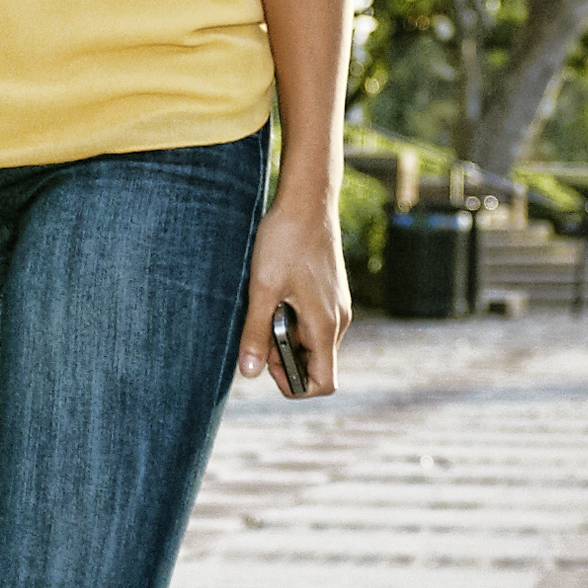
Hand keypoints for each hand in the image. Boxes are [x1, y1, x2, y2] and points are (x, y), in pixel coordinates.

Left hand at [239, 197, 350, 397]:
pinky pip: (315, 321)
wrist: (308, 201)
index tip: (269, 366)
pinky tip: (277, 294)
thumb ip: (256, 333)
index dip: (295, 386)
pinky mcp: (332, 293)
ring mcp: (337, 306)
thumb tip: (249, 374)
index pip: (324, 382)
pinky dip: (295, 319)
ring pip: (313, 341)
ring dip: (288, 336)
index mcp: (325, 325)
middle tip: (259, 329)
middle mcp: (338, 320)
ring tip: (266, 306)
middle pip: (316, 363)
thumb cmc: (285, 241)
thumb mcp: (262, 289)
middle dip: (285, 358)